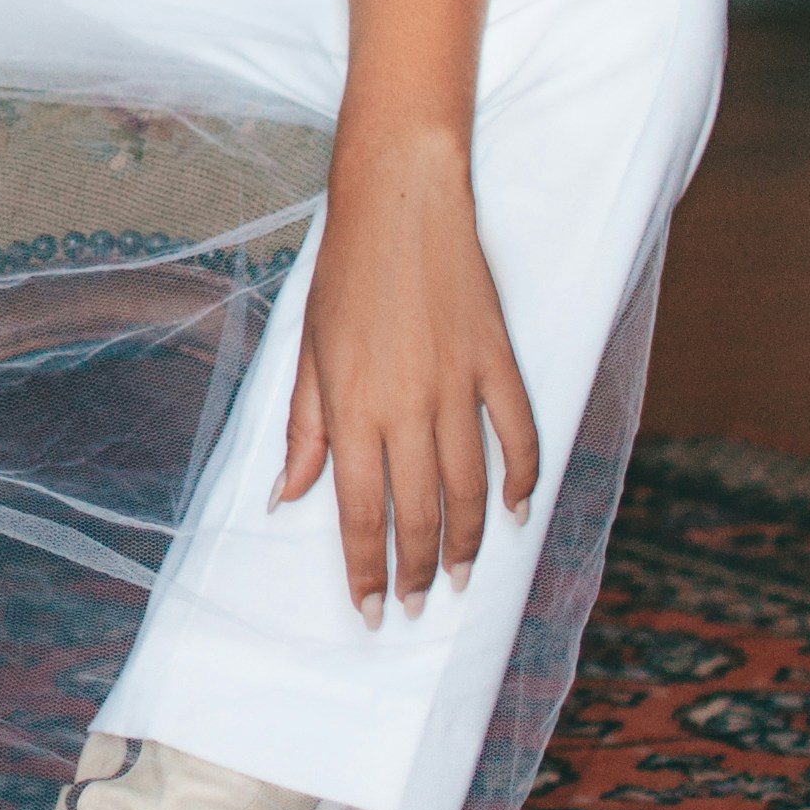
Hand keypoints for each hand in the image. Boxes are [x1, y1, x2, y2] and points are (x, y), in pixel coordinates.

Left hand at [275, 122, 538, 626]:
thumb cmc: (344, 272)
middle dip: (418, 571)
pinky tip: (516, 513)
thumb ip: (303, 430)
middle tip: (420, 607)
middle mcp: (406, 405)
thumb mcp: (309, 351)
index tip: (373, 611)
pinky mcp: (497, 360)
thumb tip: (287, 496)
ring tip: (463, 579)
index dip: (367, 570)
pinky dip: (523, 480)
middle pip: (420, 513)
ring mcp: (458, 384)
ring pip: (471, 488)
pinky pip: (519, 435)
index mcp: (350, 408)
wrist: (400, 198)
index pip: (357, 513)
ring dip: (468, 544)